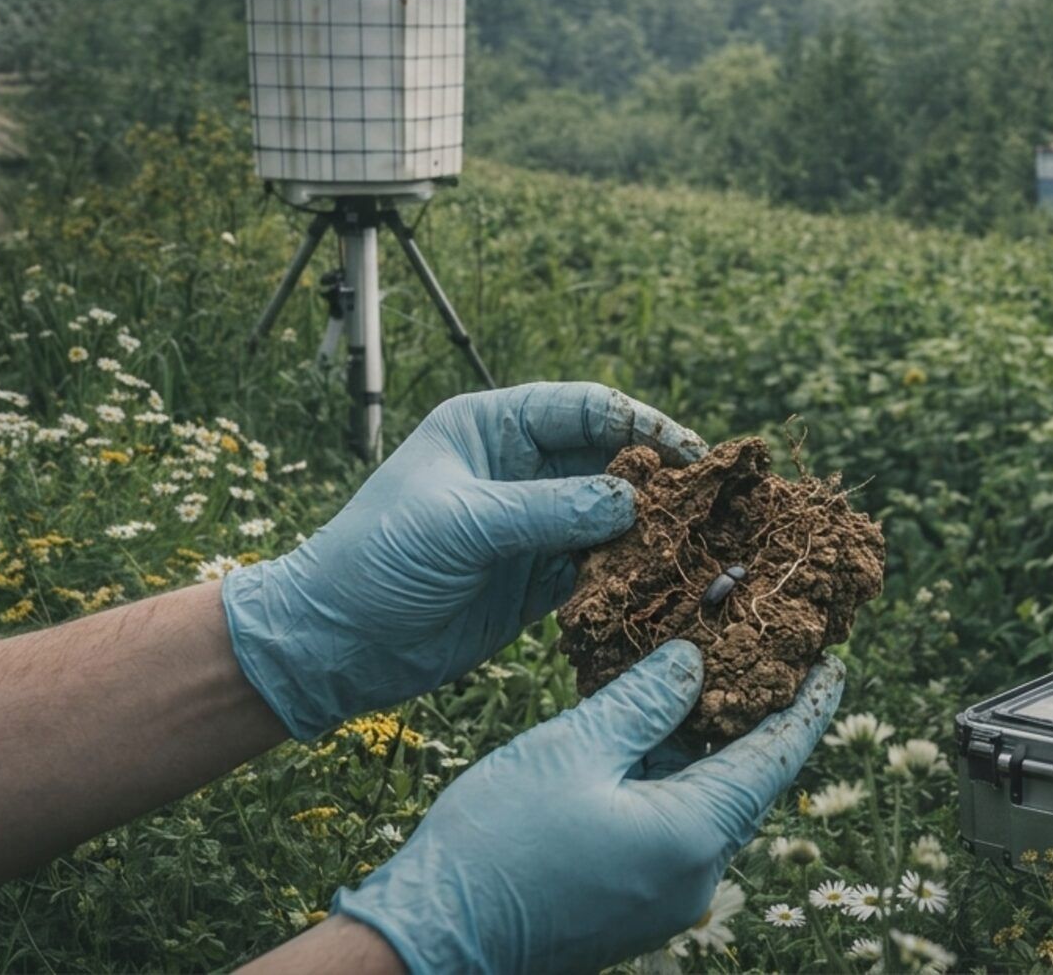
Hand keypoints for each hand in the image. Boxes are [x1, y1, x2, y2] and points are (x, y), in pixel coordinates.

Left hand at [223, 383, 705, 737]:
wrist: (334, 643)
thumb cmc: (376, 561)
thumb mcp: (459, 524)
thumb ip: (545, 510)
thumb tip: (631, 500)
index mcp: (490, 427)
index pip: (583, 408)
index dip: (640, 424)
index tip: (690, 451)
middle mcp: (517, 469)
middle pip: (609, 459)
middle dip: (661, 476)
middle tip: (718, 497)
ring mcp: (530, 525)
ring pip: (611, 515)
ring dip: (654, 528)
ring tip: (708, 541)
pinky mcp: (536, 580)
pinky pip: (599, 567)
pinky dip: (632, 574)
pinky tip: (669, 582)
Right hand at [333, 641, 845, 974]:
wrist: (432, 940)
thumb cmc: (496, 842)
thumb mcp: (572, 747)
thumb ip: (643, 701)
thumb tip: (695, 662)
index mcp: (693, 836)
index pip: (774, 759)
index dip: (807, 706)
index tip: (834, 664)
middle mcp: (696, 878)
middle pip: (745, 783)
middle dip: (756, 719)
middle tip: (767, 656)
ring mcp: (666, 900)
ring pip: (707, 805)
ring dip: (707, 748)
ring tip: (710, 683)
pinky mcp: (635, 907)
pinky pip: (674, 830)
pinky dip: (673, 781)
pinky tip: (652, 737)